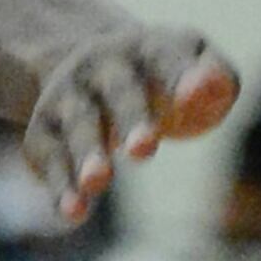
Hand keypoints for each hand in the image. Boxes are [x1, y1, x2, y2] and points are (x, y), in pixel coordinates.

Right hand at [23, 23, 234, 226]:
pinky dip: (60, 184)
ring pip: (78, 123)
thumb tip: (211, 90)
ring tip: (97, 181)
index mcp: (149, 49)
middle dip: (131, 118)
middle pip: (119, 91)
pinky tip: (73, 211)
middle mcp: (103, 67)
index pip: (168, 59)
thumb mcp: (196, 69)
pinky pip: (48, 157)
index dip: (182, 77)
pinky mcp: (44, 131)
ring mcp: (69, 97)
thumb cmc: (164, 77)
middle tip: (144, 150)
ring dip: (86, 153)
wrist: (94, 64)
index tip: (194, 97)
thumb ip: (216, 78)